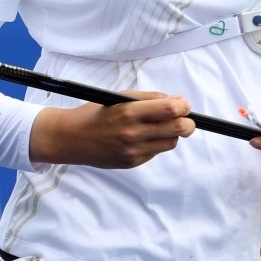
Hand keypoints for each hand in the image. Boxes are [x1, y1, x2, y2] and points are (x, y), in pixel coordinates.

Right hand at [28, 90, 195, 168]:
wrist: (72, 139)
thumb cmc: (96, 113)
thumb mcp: (120, 98)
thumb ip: (149, 98)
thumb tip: (176, 101)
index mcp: (128, 112)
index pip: (169, 110)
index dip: (183, 106)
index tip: (184, 104)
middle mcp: (132, 133)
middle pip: (177, 129)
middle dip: (188, 122)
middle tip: (186, 118)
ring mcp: (133, 151)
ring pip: (171, 143)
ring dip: (172, 133)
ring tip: (163, 126)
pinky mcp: (132, 162)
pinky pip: (155, 152)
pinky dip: (156, 143)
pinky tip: (144, 137)